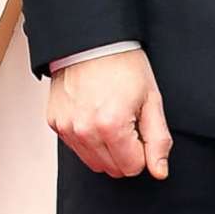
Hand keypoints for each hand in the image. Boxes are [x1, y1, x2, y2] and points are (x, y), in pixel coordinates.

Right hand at [47, 48, 171, 180]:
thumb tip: (159, 171)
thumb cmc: (123, 65)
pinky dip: (89, 139)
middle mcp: (84, 130)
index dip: (142, 151)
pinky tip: (95, 115)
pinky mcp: (55, 123)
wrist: (92, 42)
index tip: (141, 129)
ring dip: (106, 149)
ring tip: (111, 118)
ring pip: (93, 163)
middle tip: (128, 122)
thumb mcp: (151, 100)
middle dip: (125, 152)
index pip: (133, 167)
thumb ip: (158, 140)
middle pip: (113, 169)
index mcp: (111, 126)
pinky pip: (76, 148)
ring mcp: (66, 128)